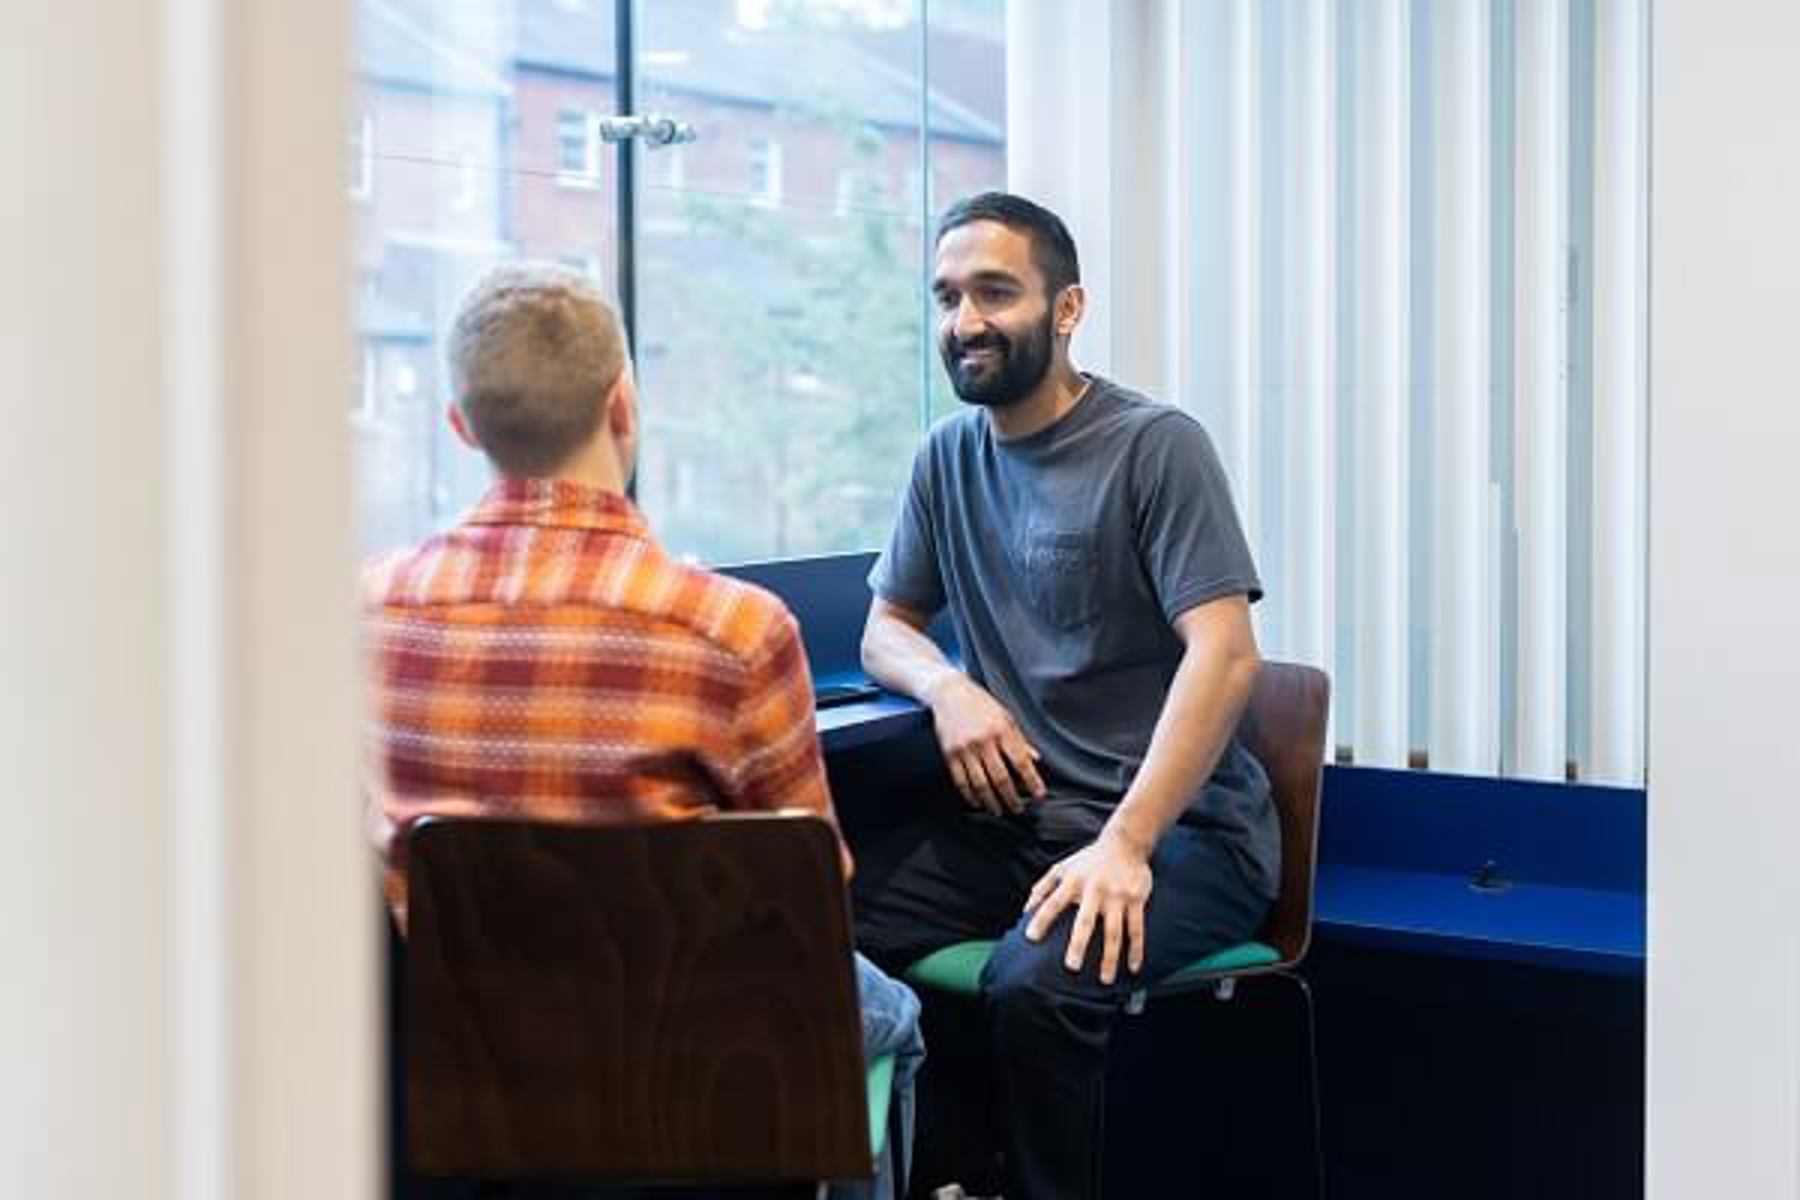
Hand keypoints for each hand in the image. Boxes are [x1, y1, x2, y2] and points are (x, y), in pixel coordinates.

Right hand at [922, 673, 1046, 815]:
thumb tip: (1035, 760)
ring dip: (991, 802)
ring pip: (980, 784)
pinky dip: (970, 796)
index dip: (1032, 781)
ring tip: (999, 810)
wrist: (950, 693)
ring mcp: (965, 748)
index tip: (1039, 795)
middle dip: (1011, 798)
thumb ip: (1020, 740)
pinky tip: (977, 802)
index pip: (1021, 762)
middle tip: (1018, 809)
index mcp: (1002, 730)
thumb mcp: (1006, 717)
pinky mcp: (950, 754)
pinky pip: (961, 781)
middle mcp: (984, 741)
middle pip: (1000, 778)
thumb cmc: (981, 705)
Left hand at [1023, 831, 1153, 984]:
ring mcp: (1117, 896)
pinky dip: (1136, 950)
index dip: (1040, 919)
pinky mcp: (1136, 899)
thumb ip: (1042, 887)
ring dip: (1110, 958)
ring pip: (1114, 932)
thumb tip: (1025, 910)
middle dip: (1078, 944)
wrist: (1125, 842)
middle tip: (1071, 967)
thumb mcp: (1062, 867)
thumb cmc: (1088, 860)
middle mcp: (1094, 890)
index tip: (1031, 938)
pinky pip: (1137, 929)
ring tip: (1105, 979)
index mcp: (1073, 882)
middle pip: (1085, 921)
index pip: (1053, 903)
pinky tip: (1133, 967)